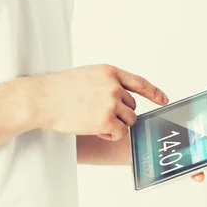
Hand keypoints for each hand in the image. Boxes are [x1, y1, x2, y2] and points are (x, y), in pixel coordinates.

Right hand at [34, 64, 166, 140]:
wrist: (42, 99)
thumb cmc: (58, 90)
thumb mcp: (86, 75)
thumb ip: (105, 83)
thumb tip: (120, 98)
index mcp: (109, 72)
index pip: (139, 82)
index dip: (154, 92)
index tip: (164, 100)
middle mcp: (113, 86)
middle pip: (132, 107)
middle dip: (119, 114)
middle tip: (97, 116)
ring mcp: (111, 103)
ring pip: (128, 121)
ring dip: (114, 125)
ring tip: (93, 121)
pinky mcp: (106, 120)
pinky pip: (120, 133)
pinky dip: (110, 135)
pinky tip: (95, 130)